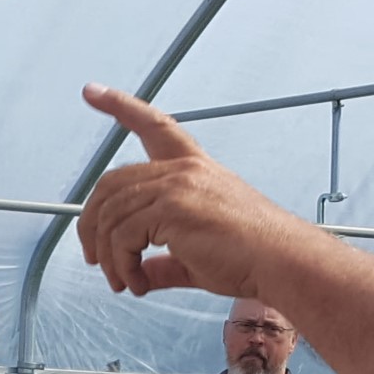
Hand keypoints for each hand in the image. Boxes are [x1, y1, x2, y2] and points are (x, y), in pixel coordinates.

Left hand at [78, 85, 317, 297]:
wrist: (282, 262)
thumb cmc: (253, 257)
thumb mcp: (199, 253)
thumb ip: (165, 260)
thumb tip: (143, 274)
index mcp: (194, 168)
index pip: (153, 125)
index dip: (119, 106)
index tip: (92, 91)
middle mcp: (183, 169)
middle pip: (111, 184)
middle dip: (91, 225)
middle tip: (94, 259)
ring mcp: (177, 185)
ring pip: (111, 215)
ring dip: (108, 257)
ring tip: (124, 282)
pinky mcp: (172, 208)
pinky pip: (122, 237)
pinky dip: (122, 266)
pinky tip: (137, 283)